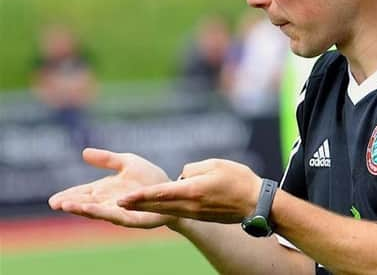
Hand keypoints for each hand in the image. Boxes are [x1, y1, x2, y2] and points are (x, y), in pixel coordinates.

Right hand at [48, 148, 174, 228]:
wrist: (170, 189)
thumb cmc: (148, 177)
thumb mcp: (127, 162)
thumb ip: (107, 159)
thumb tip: (84, 152)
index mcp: (105, 190)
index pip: (83, 193)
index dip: (69, 196)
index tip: (53, 200)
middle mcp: (109, 202)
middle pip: (87, 204)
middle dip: (72, 204)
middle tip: (56, 204)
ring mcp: (120, 211)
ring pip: (99, 212)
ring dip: (85, 210)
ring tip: (70, 206)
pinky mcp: (134, 218)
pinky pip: (120, 217)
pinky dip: (109, 213)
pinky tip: (100, 209)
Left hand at [117, 159, 261, 223]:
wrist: (256, 203)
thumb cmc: (239, 180)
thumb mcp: (216, 164)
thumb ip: (193, 168)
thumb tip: (182, 175)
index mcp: (193, 190)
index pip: (160, 193)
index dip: (140, 196)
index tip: (122, 199)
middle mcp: (190, 205)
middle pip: (158, 204)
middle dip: (137, 203)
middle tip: (116, 203)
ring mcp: (195, 213)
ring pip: (166, 209)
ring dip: (147, 206)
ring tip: (129, 204)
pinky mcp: (200, 216)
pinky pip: (177, 212)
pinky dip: (163, 208)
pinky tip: (155, 205)